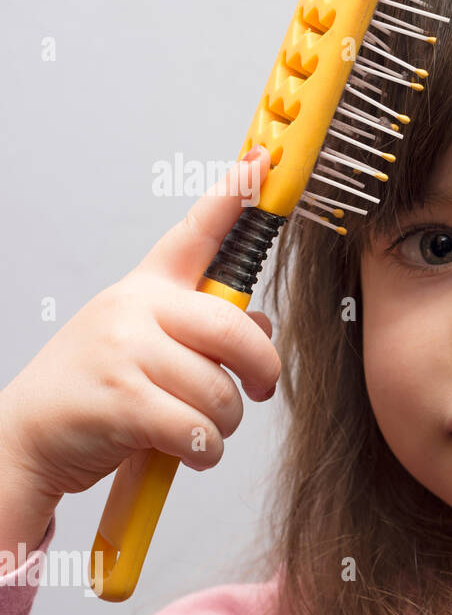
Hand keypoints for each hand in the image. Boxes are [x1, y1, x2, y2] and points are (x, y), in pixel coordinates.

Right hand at [0, 148, 280, 514]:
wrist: (26, 439)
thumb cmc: (96, 391)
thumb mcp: (146, 346)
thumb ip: (203, 332)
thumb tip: (262, 325)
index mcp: (145, 289)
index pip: (195, 233)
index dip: (233, 196)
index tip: (262, 162)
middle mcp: (133, 309)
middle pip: (232, 328)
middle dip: (260, 369)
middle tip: (261, 389)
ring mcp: (124, 351)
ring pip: (220, 390)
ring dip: (223, 424)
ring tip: (199, 429)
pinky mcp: (122, 401)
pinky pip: (198, 429)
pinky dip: (205, 452)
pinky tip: (188, 452)